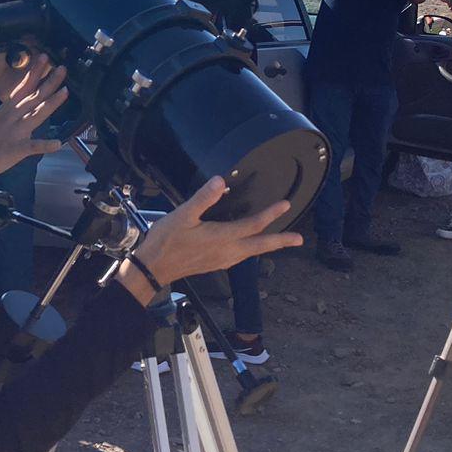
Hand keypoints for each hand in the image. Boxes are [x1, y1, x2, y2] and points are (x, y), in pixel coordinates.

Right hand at [0, 54, 67, 184]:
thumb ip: (14, 111)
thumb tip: (28, 104)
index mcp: (7, 110)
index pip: (23, 87)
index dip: (35, 73)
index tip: (44, 58)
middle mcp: (11, 117)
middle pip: (33, 97)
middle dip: (49, 82)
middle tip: (62, 68)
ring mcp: (14, 133)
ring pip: (36, 115)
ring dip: (51, 103)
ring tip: (65, 92)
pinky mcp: (16, 150)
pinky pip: (32, 147)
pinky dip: (44, 145)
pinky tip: (57, 143)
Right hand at [118, 177, 297, 305]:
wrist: (152, 269)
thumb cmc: (166, 241)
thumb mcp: (183, 216)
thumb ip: (203, 198)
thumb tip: (221, 181)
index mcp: (222, 238)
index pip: (253, 225)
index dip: (271, 214)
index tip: (286, 204)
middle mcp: (227, 252)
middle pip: (260, 246)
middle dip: (281, 241)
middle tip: (299, 240)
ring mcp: (222, 260)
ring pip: (252, 253)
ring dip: (268, 246)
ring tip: (280, 241)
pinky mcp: (215, 264)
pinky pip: (241, 256)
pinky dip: (252, 250)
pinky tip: (249, 247)